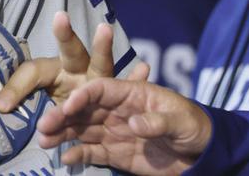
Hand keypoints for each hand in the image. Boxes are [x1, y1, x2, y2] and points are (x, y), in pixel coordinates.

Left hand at [0, 11, 149, 111]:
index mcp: (54, 72)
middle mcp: (77, 72)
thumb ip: (20, 96)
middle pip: (70, 51)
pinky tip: (144, 70)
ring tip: (104, 28)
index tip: (1, 105)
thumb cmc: (55, 104)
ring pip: (101, 63)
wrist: (82, 117)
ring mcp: (98, 83)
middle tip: (59, 17)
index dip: (17, 87)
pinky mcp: (116, 96)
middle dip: (64, 35)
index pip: (33, 72)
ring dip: (102, 46)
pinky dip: (136, 79)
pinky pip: (128, 87)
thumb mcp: (38, 102)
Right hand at [36, 77, 212, 174]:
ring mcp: (113, 132)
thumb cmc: (195, 126)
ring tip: (43, 140)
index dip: (83, 96)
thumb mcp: (181, 120)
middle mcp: (115, 110)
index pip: (100, 89)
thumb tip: (134, 124)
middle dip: (62, 115)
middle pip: (83, 110)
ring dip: (62, 134)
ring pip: (81, 130)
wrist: (205, 155)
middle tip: (44, 125)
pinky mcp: (115, 153)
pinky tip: (64, 158)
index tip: (68, 106)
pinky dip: (77, 155)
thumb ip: (158, 120)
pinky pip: (92, 152)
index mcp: (130, 94)